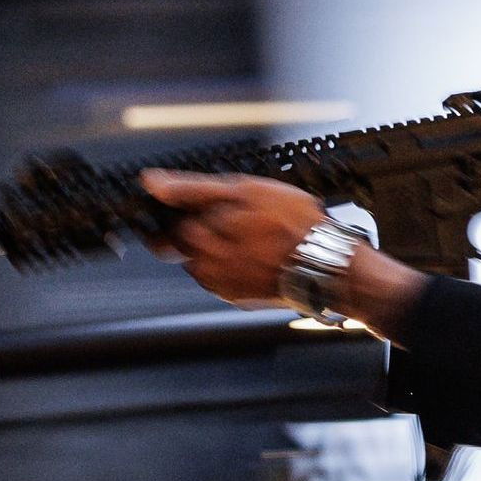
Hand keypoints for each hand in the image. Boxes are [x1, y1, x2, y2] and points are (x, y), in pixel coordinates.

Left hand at [138, 170, 332, 306]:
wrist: (328, 266)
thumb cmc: (293, 225)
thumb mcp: (243, 190)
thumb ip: (192, 188)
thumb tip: (151, 184)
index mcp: (199, 236)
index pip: (166, 222)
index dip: (177, 209)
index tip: (194, 205)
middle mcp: (204, 265)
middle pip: (183, 244)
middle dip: (200, 229)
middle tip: (234, 217)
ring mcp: (221, 285)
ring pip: (202, 261)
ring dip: (216, 247)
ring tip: (250, 236)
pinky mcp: (238, 297)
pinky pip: (223, 278)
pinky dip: (232, 265)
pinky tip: (256, 254)